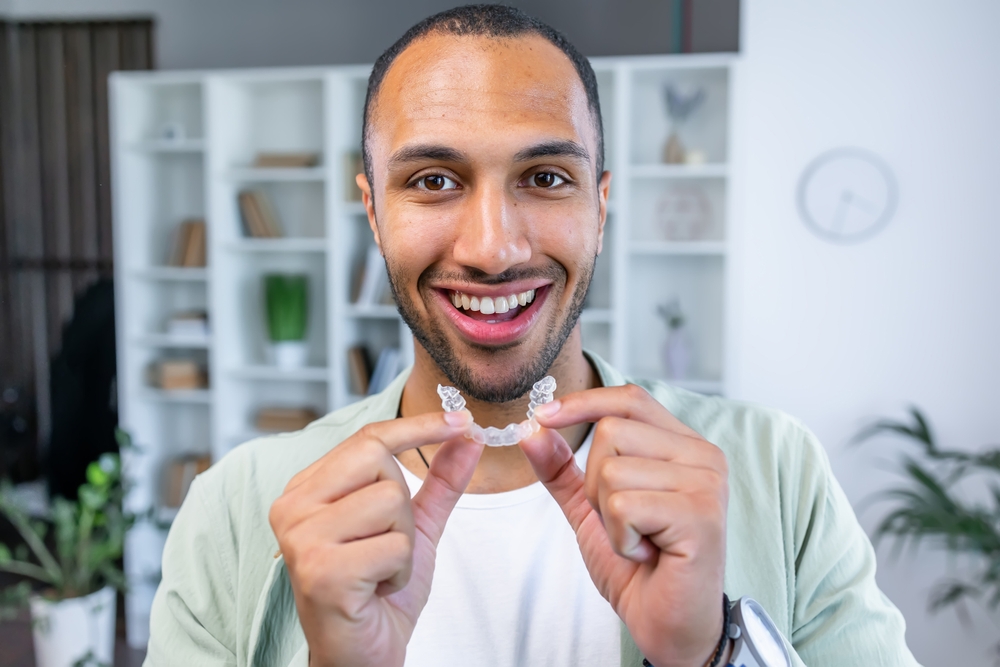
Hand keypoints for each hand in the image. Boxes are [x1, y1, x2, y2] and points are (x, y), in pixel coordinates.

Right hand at [269, 410, 481, 666]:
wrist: (361, 656)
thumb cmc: (378, 593)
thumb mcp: (414, 528)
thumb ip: (439, 481)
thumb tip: (467, 436)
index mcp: (308, 490)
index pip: (367, 438)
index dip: (418, 426)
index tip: (461, 420)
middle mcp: (294, 507)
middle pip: (380, 460)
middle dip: (403, 505)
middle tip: (386, 544)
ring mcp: (302, 538)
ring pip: (391, 501)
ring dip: (404, 542)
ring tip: (380, 569)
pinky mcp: (320, 571)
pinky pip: (394, 545)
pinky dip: (399, 570)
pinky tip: (376, 589)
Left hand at [521, 385, 728, 666]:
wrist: (668, 624)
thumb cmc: (638, 567)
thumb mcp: (591, 508)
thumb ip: (563, 467)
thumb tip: (531, 428)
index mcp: (684, 445)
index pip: (629, 399)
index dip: (583, 402)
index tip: (542, 416)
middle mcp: (703, 456)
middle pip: (612, 432)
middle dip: (595, 484)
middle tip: (624, 522)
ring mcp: (706, 483)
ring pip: (612, 470)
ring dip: (607, 516)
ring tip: (638, 539)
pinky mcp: (701, 515)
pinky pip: (624, 506)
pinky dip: (620, 538)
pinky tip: (646, 554)